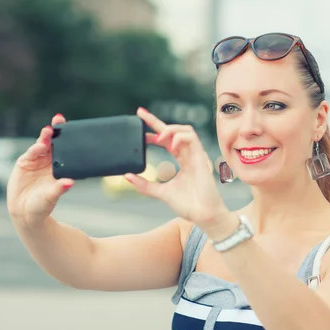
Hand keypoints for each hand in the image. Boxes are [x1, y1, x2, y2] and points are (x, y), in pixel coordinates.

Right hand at [7, 114, 74, 225]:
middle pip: (53, 142)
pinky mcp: (25, 162)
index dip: (68, 138)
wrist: (26, 211)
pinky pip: (31, 153)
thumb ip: (60, 188)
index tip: (74, 128)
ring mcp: (37, 161)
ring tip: (49, 132)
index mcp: (60, 166)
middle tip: (59, 120)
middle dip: (56, 130)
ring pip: (41, 145)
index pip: (66, 149)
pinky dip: (35, 149)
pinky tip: (40, 146)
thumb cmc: (44, 204)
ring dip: (45, 138)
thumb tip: (70, 183)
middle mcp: (49, 161)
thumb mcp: (52, 196)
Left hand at [125, 108, 228, 225]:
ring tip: (157, 138)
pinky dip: (179, 138)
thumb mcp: (161, 192)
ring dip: (170, 129)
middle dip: (156, 121)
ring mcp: (196, 155)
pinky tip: (170, 147)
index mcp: (182, 161)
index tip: (138, 131)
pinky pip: (192, 138)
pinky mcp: (201, 158)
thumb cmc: (188, 205)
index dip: (153, 132)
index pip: (167, 141)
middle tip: (140, 114)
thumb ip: (144, 185)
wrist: (202, 215)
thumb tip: (126, 176)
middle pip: (174, 130)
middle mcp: (189, 155)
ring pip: (185, 130)